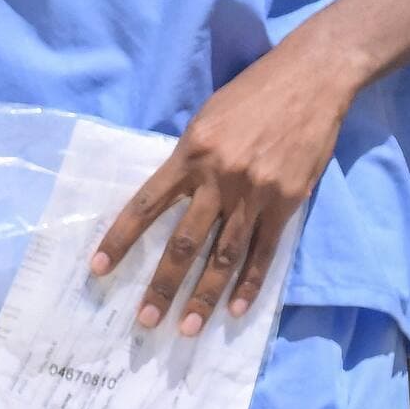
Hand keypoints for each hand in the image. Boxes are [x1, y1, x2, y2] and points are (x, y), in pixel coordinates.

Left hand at [91, 32, 353, 336]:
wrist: (311, 79)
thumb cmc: (253, 92)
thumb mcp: (208, 117)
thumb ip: (190, 158)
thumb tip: (171, 198)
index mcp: (192, 152)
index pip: (147, 204)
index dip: (121, 239)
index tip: (98, 269)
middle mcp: (221, 177)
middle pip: (184, 242)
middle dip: (163, 286)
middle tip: (146, 321)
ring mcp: (256, 193)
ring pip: (223, 256)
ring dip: (204, 297)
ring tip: (186, 329)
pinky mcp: (287, 202)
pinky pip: (263, 252)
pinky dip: (248, 284)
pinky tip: (235, 310)